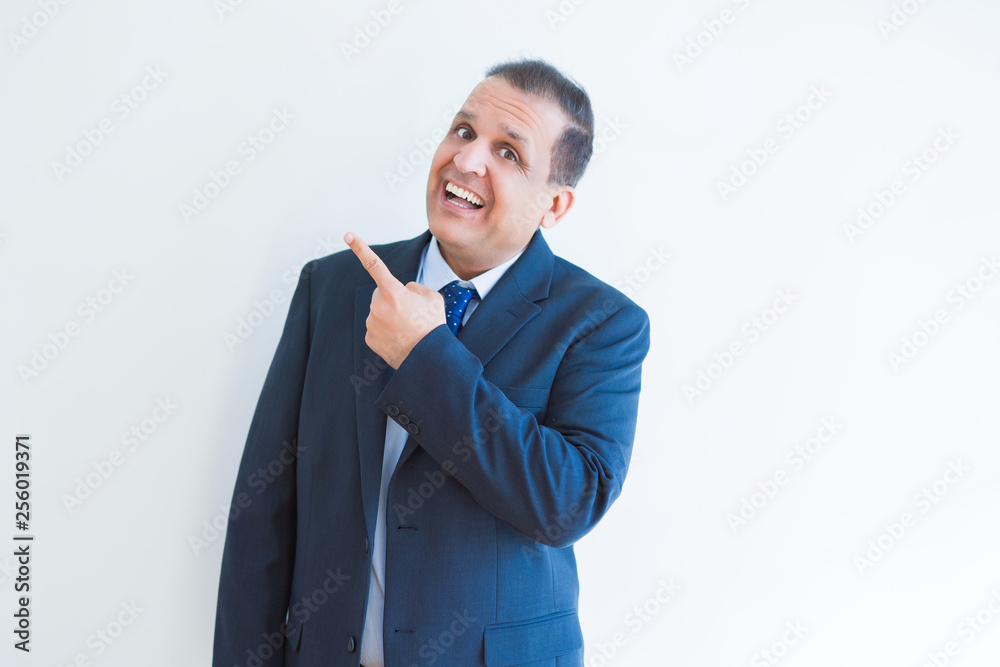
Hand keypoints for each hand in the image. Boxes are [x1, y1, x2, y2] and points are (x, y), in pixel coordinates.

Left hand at [345, 232, 446, 368]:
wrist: (427, 358)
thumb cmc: (432, 326)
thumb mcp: (433, 298)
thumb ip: (415, 288)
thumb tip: (404, 291)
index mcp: (393, 291)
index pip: (374, 265)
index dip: (360, 248)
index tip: (348, 235)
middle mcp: (377, 305)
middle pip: (382, 293)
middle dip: (393, 299)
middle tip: (411, 314)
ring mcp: (371, 322)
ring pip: (379, 312)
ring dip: (390, 316)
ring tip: (408, 328)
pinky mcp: (369, 338)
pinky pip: (377, 328)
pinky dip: (386, 331)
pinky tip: (399, 338)